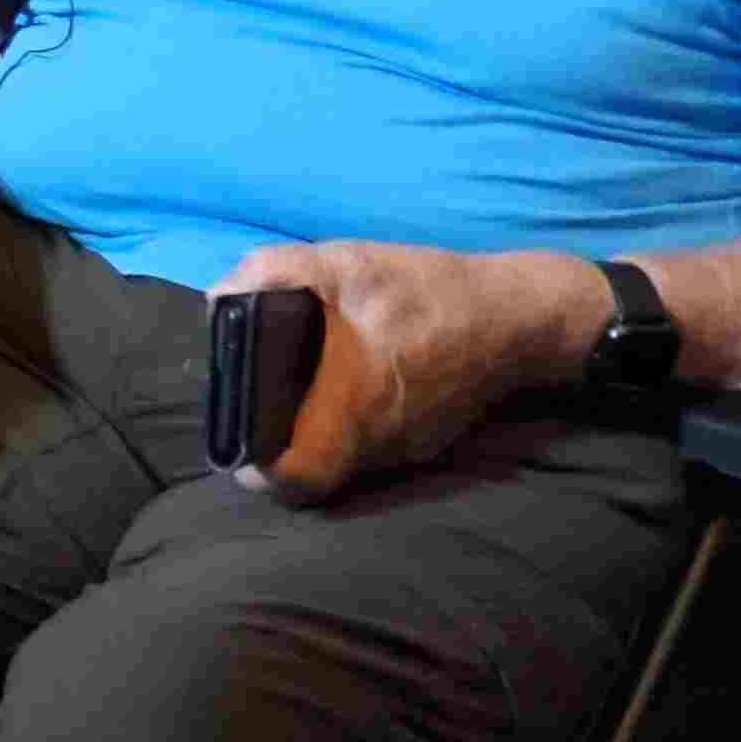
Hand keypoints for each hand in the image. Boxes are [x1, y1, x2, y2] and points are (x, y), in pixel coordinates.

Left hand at [213, 241, 592, 501]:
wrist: (518, 315)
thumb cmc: (427, 290)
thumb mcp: (344, 263)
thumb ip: (273, 273)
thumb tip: (222, 299)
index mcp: (354, 409)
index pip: (296, 478)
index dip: (259, 467)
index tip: (243, 436)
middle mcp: (379, 444)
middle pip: (312, 470)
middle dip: (279, 442)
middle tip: (260, 403)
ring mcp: (406, 449)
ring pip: (342, 459)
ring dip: (313, 430)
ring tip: (295, 388)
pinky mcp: (425, 440)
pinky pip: (371, 444)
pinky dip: (348, 421)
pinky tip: (343, 381)